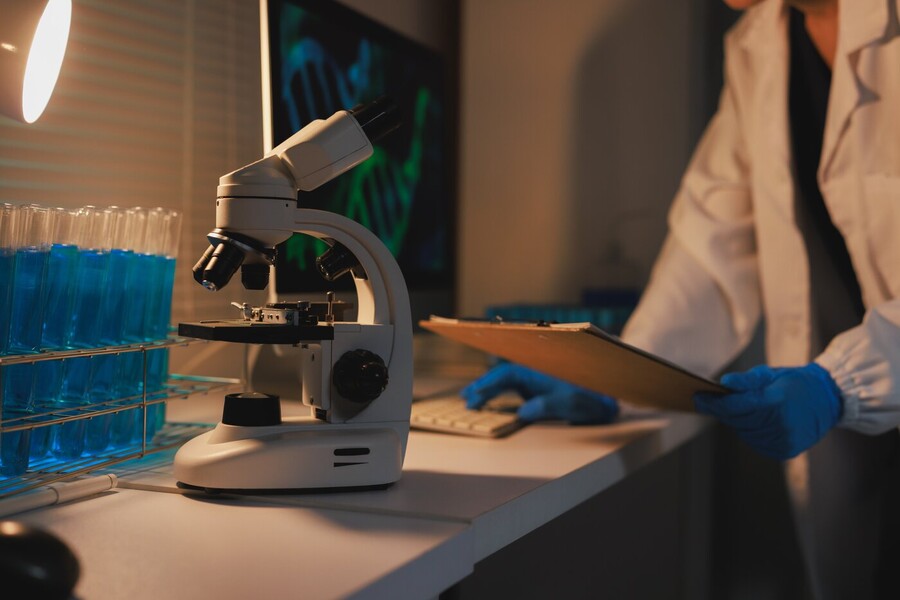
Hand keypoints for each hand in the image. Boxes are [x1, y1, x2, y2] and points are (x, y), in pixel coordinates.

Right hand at [460, 363, 618, 424]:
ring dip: (488, 389)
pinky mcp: (538, 385)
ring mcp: (536, 376)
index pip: (508, 373)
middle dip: (483, 386)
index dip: (489, 384)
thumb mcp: (571, 403)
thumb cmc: (593, 396)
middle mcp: (535, 368)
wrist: (610, 394)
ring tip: (470, 399)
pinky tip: (489, 401)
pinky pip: (513, 386)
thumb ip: (547, 406)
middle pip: (503, 375)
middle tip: (465, 399)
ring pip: (506, 379)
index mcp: (540, 368)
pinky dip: (499, 393)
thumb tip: (523, 411)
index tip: (474, 395)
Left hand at [694, 363, 841, 459]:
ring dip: (737, 421)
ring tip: (737, 409)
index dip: (713, 403)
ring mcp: (783, 440)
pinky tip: (752, 421)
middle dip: (723, 411)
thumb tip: (723, 384)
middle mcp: (780, 424)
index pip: (735, 406)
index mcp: (776, 402)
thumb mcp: (770, 375)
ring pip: (744, 432)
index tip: (698, 398)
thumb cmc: (796, 383)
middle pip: (737, 420)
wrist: (828, 400)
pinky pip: (756, 442)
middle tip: (709, 401)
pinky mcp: (785, 451)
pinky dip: (749, 432)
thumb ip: (745, 381)